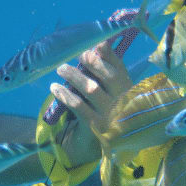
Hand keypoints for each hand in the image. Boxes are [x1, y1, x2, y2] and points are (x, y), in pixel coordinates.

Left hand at [49, 41, 133, 163]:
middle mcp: (123, 101)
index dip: (108, 55)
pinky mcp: (96, 126)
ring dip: (75, 76)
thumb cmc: (112, 109)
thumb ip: (109, 69)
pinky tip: (55, 88)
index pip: (120, 68)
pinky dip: (65, 95)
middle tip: (78, 54)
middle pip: (109, 76)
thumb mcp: (115, 91)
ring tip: (61, 68)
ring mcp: (110, 114)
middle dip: (93, 62)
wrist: (111, 143)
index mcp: (130, 89)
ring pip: (91, 89)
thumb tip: (98, 43)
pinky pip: (78, 107)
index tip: (95, 44)